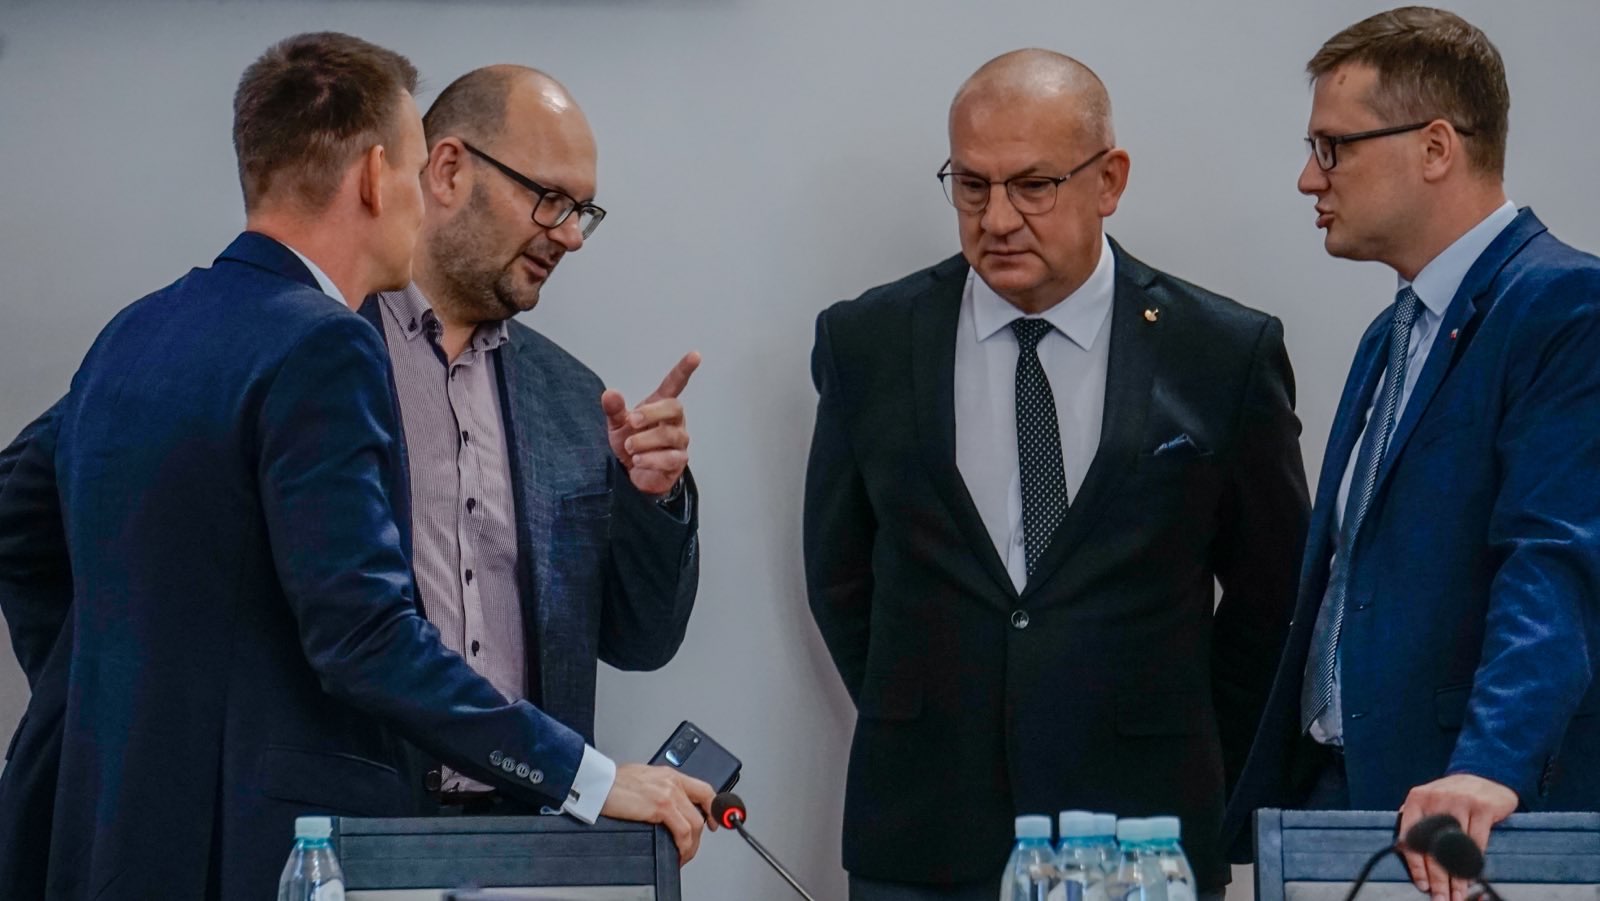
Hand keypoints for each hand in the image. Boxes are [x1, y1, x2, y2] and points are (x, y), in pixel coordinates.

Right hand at [599, 763, 715, 863]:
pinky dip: (684, 846)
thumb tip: (664, 806)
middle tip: (693, 845)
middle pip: (702, 809)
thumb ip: (658, 788)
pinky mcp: (660, 806)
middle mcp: (672, 782)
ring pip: (695, 823)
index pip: (703, 789)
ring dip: (692, 844)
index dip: (713, 807)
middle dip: (702, 832)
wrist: (598, 782)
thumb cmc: (613, 782)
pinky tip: (678, 852)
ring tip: (683, 854)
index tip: (713, 821)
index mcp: (669, 774)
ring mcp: (668, 793)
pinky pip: (682, 831)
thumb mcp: (643, 778)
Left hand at [602, 351, 700, 496]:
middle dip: (652, 413)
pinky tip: (638, 461)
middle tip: (632, 421)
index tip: (695, 355)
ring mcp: (679, 441)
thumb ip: (614, 410)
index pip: (675, 384)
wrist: (632, 474)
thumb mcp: (616, 425)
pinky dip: (651, 459)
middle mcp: (674, 421)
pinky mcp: (679, 461)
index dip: (684, 370)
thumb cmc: (630, 444)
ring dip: (645, 441)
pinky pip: (671, 458)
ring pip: (670, 435)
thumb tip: (610, 393)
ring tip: (630, 447)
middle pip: (674, 407)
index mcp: (660, 406)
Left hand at [1398, 773, 1516, 900]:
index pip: (1410, 838)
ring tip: (1459, 894)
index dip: (1416, 866)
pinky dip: (1473, 863)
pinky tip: (1472, 877)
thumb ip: (1415, 820)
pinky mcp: (1482, 807)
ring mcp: (1459, 802)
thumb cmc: (1453, 796)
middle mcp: (1435, 800)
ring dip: (1457, 876)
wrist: (1486, 776)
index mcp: (1416, 800)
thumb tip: (1401, 848)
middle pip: (1432, 847)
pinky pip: (1477, 842)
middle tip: (1441, 898)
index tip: (1422, 886)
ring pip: (1455, 848)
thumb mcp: (1428, 801)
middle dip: (1437, 878)